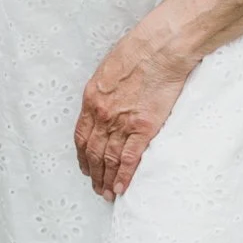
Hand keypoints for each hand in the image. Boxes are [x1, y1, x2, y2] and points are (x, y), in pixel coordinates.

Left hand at [74, 23, 195, 201]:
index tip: (85, 167)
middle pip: (93, 152)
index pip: (82, 136)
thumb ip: (105, 92)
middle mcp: (102, 115)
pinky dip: (124, 175)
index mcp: (91, 99)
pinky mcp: (143, 127)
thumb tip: (107, 103)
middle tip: (96, 187)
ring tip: (107, 193)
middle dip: (94, 173)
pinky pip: (130, 158)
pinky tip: (121, 187)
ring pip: (109, 159)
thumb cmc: (139, 51)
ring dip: (107, 179)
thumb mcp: (109, 69)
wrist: (160, 48)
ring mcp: (122, 123)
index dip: (83, 156)